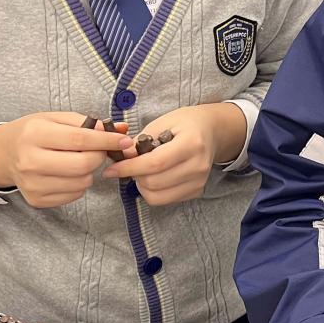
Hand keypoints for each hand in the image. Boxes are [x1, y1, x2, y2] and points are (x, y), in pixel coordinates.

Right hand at [0, 113, 131, 207]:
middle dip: (98, 157)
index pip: (80, 140)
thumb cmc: (32, 133)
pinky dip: (78, 184)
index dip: (107, 141)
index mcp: (35, 134)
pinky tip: (67, 173)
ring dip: (89, 172)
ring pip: (82, 183)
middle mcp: (30, 161)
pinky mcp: (36, 200)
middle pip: (83, 166)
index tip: (123, 140)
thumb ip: (88, 123)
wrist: (3, 154)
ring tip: (76, 160)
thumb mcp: (55, 118)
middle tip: (98, 151)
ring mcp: (32, 184)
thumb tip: (121, 129)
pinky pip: (74, 195)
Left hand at [100, 103, 246, 205]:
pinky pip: (166, 200)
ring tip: (143, 171)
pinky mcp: (197, 191)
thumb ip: (141, 141)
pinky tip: (155, 176)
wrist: (212, 131)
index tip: (111, 169)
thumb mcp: (162, 122)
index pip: (155, 163)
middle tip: (130, 165)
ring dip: (142, 186)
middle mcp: (198, 165)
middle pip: (154, 182)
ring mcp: (199, 181)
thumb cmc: (185, 124)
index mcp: (192, 143)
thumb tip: (122, 158)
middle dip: (135, 175)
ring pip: (158, 196)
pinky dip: (154, 191)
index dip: (130, 168)